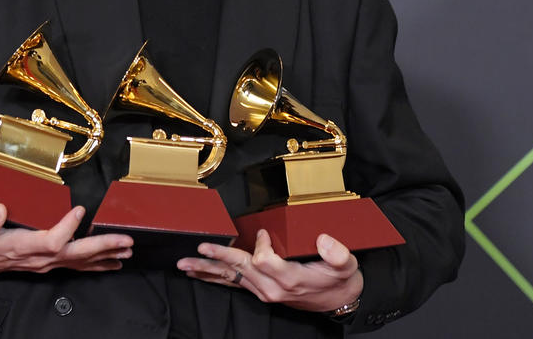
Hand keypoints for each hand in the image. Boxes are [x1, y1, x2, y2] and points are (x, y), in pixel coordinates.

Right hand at [0, 204, 132, 275]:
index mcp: (20, 247)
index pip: (50, 241)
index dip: (67, 227)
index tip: (81, 209)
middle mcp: (35, 258)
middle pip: (74, 255)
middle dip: (102, 248)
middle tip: (126, 241)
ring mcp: (41, 263)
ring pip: (78, 262)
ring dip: (104, 255)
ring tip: (127, 251)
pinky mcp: (43, 262)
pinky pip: (73, 265)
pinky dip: (94, 263)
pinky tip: (111, 262)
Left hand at [176, 230, 362, 312]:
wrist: (340, 301)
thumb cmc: (341, 280)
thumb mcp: (347, 265)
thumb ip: (337, 254)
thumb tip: (323, 239)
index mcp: (291, 279)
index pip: (265, 260)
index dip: (261, 244)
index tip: (262, 232)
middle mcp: (273, 288)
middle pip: (240, 269)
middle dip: (217, 259)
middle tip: (197, 250)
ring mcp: (265, 291)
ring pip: (232, 278)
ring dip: (207, 271)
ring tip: (184, 265)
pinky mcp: (261, 291)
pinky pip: (234, 283)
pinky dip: (215, 277)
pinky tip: (199, 274)